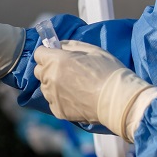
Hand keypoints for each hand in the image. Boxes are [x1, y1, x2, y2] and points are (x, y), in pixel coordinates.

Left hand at [33, 40, 156, 140]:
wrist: (118, 100)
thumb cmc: (108, 72)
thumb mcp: (93, 50)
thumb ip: (71, 45)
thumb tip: (58, 45)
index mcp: (56, 60)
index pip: (39, 53)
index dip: (48, 53)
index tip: (56, 55)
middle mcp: (50, 78)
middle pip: (40, 71)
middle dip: (49, 69)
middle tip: (67, 71)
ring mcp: (52, 96)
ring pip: (46, 87)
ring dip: (54, 85)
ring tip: (75, 87)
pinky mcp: (58, 111)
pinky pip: (53, 102)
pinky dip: (61, 99)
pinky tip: (77, 98)